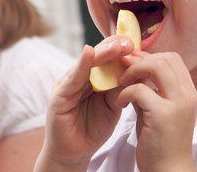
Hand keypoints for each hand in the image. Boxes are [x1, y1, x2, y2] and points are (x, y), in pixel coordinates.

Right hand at [35, 37, 133, 171]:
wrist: (74, 154)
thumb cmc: (92, 128)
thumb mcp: (113, 105)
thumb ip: (120, 87)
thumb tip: (138, 69)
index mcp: (92, 78)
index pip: (107, 58)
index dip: (121, 50)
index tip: (137, 44)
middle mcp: (79, 77)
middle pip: (97, 57)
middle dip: (113, 47)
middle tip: (129, 42)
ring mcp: (67, 84)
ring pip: (86, 64)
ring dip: (101, 53)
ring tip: (116, 45)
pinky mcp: (59, 95)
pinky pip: (72, 78)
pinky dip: (80, 66)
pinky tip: (89, 54)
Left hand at [116, 51, 196, 171]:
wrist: (168, 171)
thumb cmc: (159, 141)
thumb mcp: (155, 109)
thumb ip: (148, 88)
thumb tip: (132, 68)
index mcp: (187, 92)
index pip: (172, 59)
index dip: (149, 56)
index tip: (130, 64)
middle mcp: (187, 95)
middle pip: (166, 58)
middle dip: (140, 60)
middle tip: (123, 70)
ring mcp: (177, 104)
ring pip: (156, 66)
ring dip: (133, 71)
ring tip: (121, 83)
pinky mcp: (163, 116)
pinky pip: (139, 90)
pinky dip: (124, 93)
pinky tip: (119, 104)